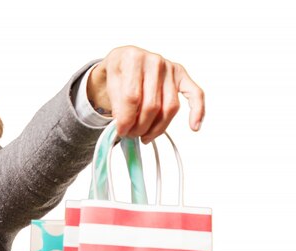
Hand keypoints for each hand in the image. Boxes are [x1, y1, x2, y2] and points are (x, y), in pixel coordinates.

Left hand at [87, 46, 204, 143]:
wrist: (125, 60)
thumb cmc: (118, 73)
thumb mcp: (107, 84)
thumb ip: (117, 104)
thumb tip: (126, 125)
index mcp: (132, 59)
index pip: (132, 97)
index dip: (126, 119)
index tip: (121, 131)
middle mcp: (154, 61)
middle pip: (152, 105)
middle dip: (140, 127)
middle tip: (131, 135)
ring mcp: (169, 67)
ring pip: (170, 107)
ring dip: (158, 128)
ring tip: (145, 136)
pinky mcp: (181, 75)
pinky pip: (195, 93)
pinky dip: (198, 111)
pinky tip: (194, 127)